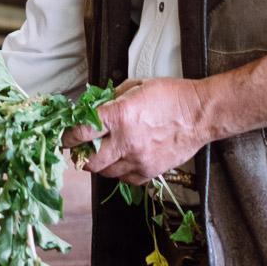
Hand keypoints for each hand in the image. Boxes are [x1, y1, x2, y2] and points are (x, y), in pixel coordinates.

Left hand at [61, 77, 210, 184]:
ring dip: (100, 164)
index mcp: (120, 115)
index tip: (65, 137)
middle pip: (89, 160)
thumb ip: (111, 98)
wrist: (201, 113)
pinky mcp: (150, 171)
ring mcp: (139, 159)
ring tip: (104, 153)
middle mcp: (126, 140)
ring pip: (105, 173)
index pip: (81, 131)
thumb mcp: (136, 86)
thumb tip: (94, 107)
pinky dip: (119, 172)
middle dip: (80, 155)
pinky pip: (125, 179)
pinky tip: (123, 160)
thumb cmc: (171, 96)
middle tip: (80, 149)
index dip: (68, 136)